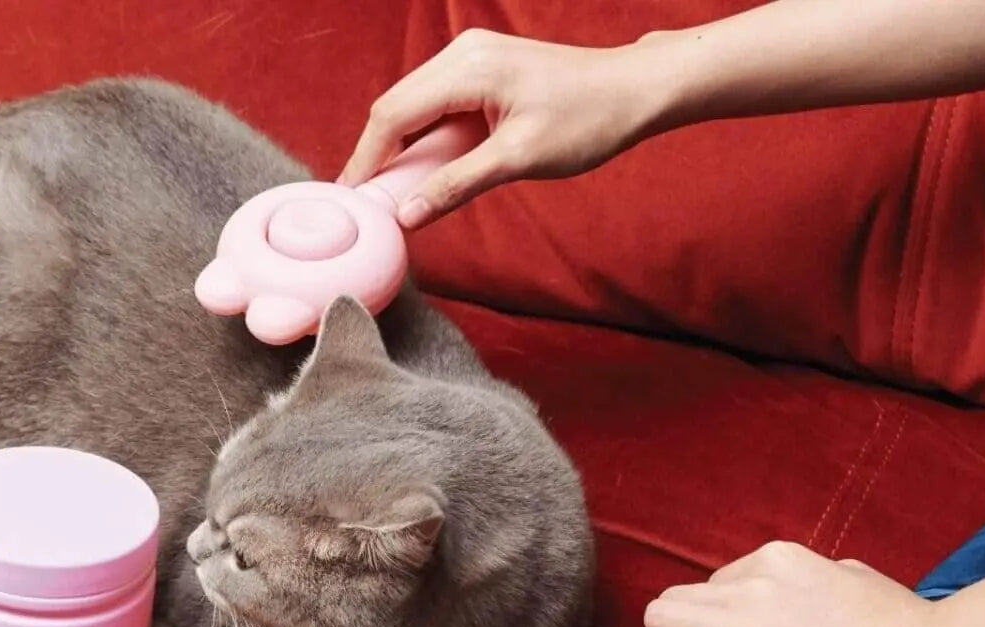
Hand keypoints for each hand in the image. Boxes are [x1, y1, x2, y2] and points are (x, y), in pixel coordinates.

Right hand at [338, 29, 659, 227]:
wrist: (633, 91)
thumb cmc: (588, 120)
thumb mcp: (518, 160)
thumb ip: (456, 185)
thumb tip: (407, 215)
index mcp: (468, 68)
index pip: (393, 115)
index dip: (366, 160)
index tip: (351, 199)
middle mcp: (462, 53)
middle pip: (395, 107)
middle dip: (377, 155)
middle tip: (367, 203)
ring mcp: (472, 57)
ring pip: (413, 105)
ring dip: (401, 147)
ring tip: (391, 192)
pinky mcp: (482, 68)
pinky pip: (437, 103)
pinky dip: (425, 136)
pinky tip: (424, 168)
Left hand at [644, 541, 945, 626]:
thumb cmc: (903, 623)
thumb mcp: (854, 576)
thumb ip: (817, 576)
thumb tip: (806, 588)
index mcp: (779, 558)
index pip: (716, 581)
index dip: (716, 613)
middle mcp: (753, 584)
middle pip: (675, 598)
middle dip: (674, 626)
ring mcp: (747, 625)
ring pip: (661, 621)